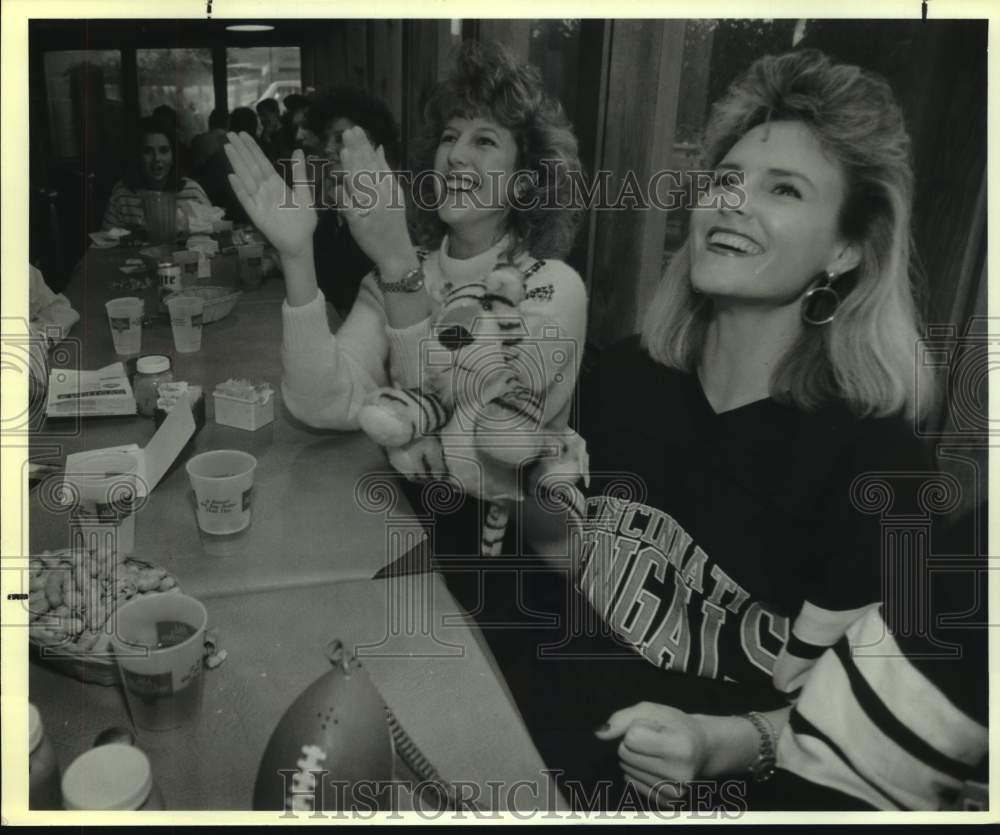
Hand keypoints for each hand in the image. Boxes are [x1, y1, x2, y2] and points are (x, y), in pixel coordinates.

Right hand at [225, 131, 316, 259]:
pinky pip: (247, 201)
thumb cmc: (303, 220)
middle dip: (241, 151)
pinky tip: (232, 177)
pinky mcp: (257, 215)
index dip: (252, 148)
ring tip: (228, 149)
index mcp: (276, 184)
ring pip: (246, 179)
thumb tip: (298, 150)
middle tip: (229, 135)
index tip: (242, 134)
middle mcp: (265, 190)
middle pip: (251, 167)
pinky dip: (240, 190)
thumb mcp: (305, 194)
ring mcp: (259, 201)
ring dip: (237, 164)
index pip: (261, 162)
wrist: (301, 242)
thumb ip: (300, 174)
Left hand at [338, 126, 413, 270]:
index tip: (355, 130)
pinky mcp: (360, 224)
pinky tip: (335, 187)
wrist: (396, 252)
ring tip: (345, 151)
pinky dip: (344, 199)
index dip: (364, 146)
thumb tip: (379, 148)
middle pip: (368, 170)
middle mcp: (381, 196)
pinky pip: (351, 210)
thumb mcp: (394, 195)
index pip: (374, 163)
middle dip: (358, 150)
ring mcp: (371, 210)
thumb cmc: (392, 223)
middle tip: (347, 132)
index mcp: (387, 187)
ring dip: (353, 169)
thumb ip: (386, 172)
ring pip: (362, 187)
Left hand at [595, 702, 709, 806]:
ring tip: (656, 752)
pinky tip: (654, 766)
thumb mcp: (651, 710)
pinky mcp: (666, 801)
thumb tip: (599, 734)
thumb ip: (622, 719)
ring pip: (626, 770)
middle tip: (655, 740)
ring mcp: (673, 791)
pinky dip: (636, 772)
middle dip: (632, 744)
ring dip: (634, 758)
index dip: (637, 727)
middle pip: (625, 755)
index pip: (631, 738)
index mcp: (681, 748)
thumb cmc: (674, 724)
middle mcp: (679, 774)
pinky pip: (631, 783)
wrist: (702, 748)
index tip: (656, 728)